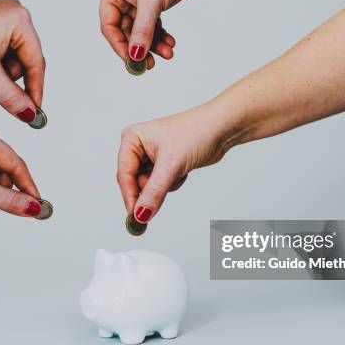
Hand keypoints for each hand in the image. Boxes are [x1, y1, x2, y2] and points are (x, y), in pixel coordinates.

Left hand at [0, 0, 45, 123]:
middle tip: (7, 100)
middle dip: (14, 80)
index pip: (36, 63)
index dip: (36, 91)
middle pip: (27, 60)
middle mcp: (15, 13)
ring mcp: (4, 17)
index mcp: (20, 19)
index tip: (35, 113)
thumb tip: (29, 114)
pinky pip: (4, 51)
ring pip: (15, 58)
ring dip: (2, 72)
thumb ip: (11, 97)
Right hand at [100, 0, 208, 68]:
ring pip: (140, 34)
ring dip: (153, 46)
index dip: (120, 47)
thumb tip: (136, 55)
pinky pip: (151, 29)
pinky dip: (160, 38)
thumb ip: (143, 31)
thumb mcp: (151, 3)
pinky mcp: (150, 9)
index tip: (132, 61)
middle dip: (139, 49)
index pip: (109, 28)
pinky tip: (170, 43)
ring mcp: (136, 6)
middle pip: (125, 34)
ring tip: (168, 53)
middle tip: (150, 64)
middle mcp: (121, 1)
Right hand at [117, 103, 229, 222]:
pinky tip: (183, 171)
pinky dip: (171, 183)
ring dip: (163, 186)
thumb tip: (141, 214)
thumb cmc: (196, 133)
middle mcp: (138, 146)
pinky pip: (160, 184)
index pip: (124, 174)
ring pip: (148, 186)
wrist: (221, 128)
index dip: (130, 196)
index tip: (137, 216)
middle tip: (165, 190)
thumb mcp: (171, 165)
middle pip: (134, 181)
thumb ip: (154, 192)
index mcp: (132, 138)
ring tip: (178, 172)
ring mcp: (151, 155)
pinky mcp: (164, 163)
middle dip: (151, 189)